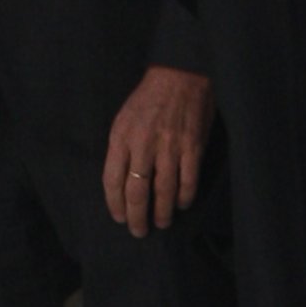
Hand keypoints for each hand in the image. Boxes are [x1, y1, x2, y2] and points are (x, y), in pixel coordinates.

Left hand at [103, 65, 210, 237]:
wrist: (179, 74)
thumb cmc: (147, 98)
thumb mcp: (124, 118)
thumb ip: (122, 148)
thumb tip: (122, 181)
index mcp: (122, 136)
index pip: (112, 179)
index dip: (115, 203)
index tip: (118, 217)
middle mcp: (143, 144)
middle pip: (137, 192)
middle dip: (136, 217)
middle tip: (138, 231)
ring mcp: (169, 147)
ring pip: (163, 192)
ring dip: (161, 214)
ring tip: (160, 223)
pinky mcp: (193, 148)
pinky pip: (187, 183)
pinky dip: (184, 198)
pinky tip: (180, 205)